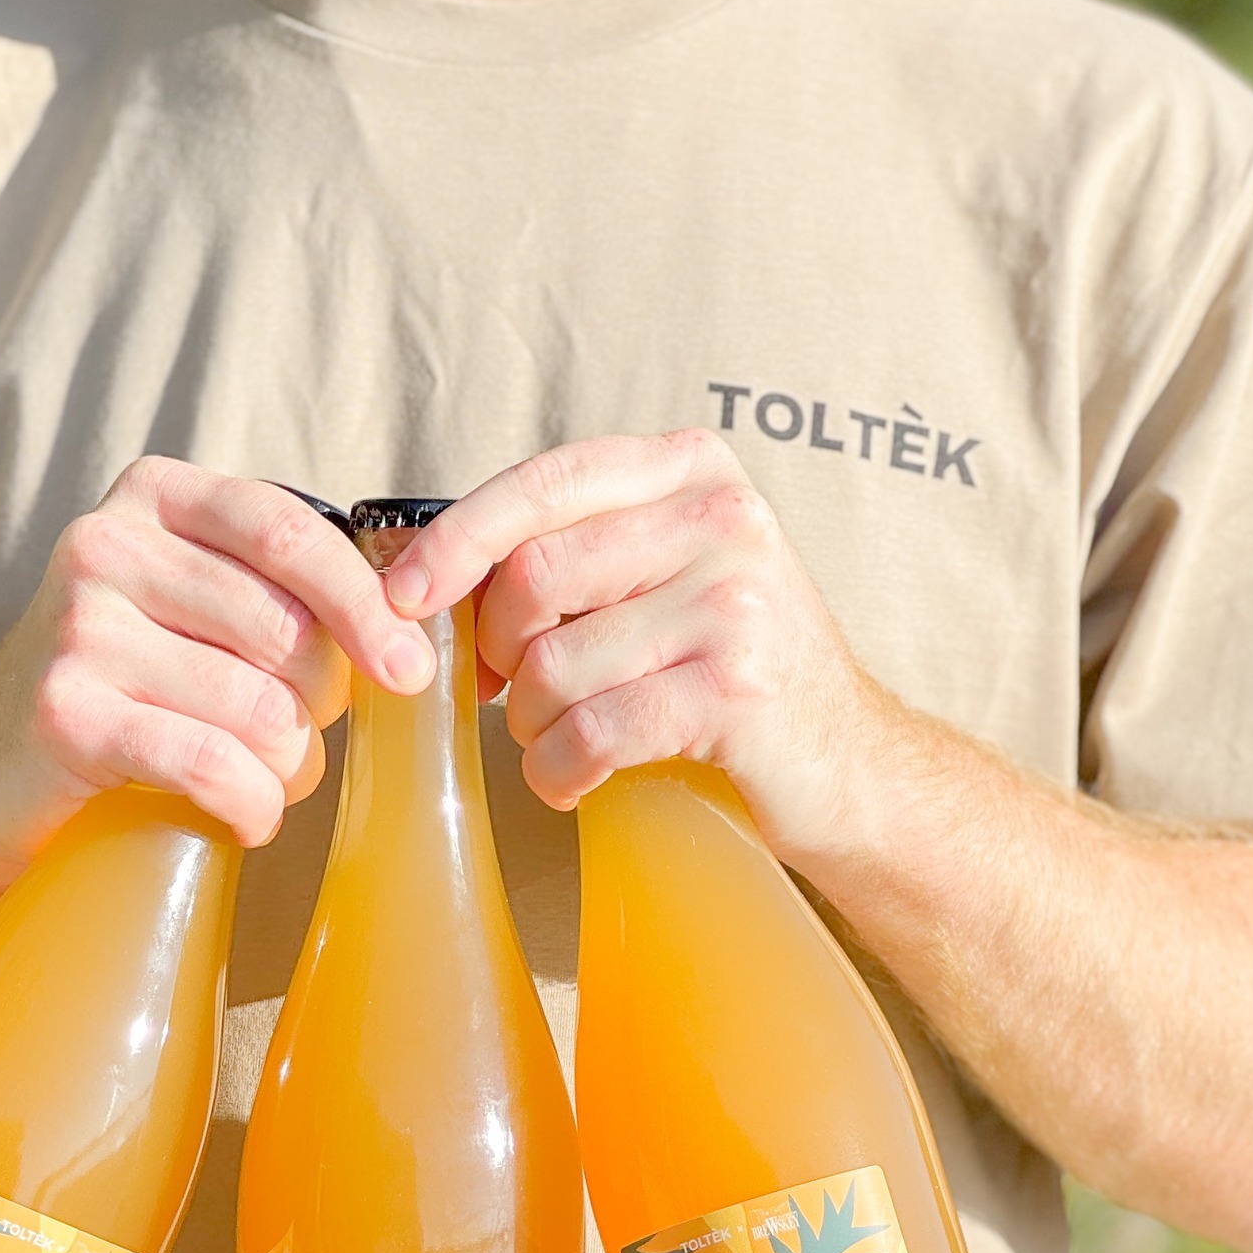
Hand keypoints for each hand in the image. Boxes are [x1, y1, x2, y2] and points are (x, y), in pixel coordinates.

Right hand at [0, 459, 434, 857]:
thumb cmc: (126, 688)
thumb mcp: (192, 606)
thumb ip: (279, 591)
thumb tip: (406, 635)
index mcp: (156, 498)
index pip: (291, 533)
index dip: (366, 606)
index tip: (411, 671)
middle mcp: (107, 545)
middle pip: (286, 633)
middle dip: (317, 708)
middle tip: (296, 744)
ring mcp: (78, 627)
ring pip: (259, 710)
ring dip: (287, 771)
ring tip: (265, 785)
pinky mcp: (65, 714)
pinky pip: (210, 763)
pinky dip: (251, 806)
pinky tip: (247, 818)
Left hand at [383, 431, 886, 860]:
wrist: (850, 767)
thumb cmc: (731, 673)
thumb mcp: (667, 578)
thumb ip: (576, 552)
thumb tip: (428, 579)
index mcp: (692, 472)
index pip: (544, 483)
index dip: (456, 539)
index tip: (402, 595)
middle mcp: (721, 520)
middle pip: (533, 578)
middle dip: (497, 652)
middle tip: (506, 694)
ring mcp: (735, 604)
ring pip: (554, 665)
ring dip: (529, 723)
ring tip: (557, 739)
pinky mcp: (736, 692)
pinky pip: (593, 732)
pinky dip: (559, 771)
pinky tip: (571, 780)